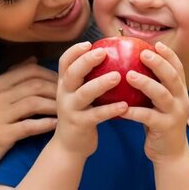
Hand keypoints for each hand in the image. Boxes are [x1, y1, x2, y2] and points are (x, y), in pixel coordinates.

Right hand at [0, 57, 58, 179]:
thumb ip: (14, 77)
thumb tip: (33, 59)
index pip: (30, 70)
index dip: (51, 74)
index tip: (65, 82)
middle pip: (34, 85)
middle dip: (56, 89)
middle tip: (72, 96)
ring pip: (34, 103)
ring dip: (54, 106)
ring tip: (68, 110)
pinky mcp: (1, 134)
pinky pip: (29, 126)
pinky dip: (45, 124)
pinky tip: (56, 125)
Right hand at [51, 41, 127, 158]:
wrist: (69, 147)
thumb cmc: (81, 114)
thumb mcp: (78, 95)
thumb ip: (88, 78)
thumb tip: (110, 55)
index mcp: (64, 84)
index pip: (64, 62)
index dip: (75, 50)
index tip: (89, 43)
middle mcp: (64, 94)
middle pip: (71, 73)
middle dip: (86, 61)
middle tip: (103, 52)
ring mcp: (70, 110)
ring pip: (84, 93)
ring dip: (100, 83)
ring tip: (117, 76)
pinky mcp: (80, 124)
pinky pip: (96, 115)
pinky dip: (110, 109)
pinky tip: (125, 105)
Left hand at [120, 42, 188, 163]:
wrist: (171, 154)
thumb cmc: (159, 123)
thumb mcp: (159, 102)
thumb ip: (152, 86)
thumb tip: (130, 64)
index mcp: (179, 91)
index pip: (178, 68)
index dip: (169, 54)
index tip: (156, 43)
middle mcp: (180, 100)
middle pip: (173, 77)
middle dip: (159, 63)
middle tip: (143, 53)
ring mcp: (174, 114)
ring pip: (162, 95)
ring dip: (146, 83)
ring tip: (129, 75)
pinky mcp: (165, 128)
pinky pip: (148, 117)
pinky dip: (134, 111)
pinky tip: (121, 107)